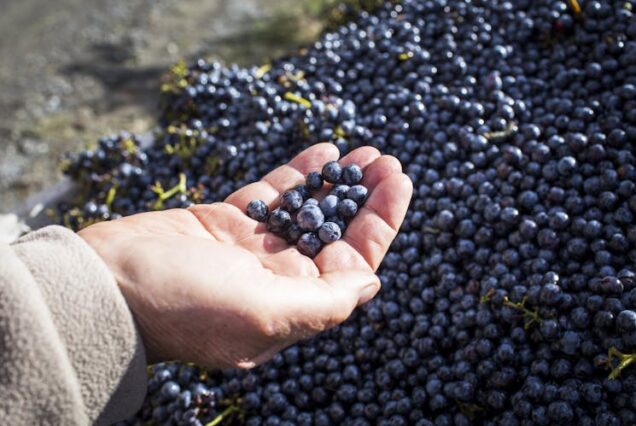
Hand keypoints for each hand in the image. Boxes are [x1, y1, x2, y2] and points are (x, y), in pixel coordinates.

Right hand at [79, 144, 411, 368]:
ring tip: (363, 152)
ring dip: (337, 182)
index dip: (381, 222)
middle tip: (387, 161)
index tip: (399, 182)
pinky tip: (323, 151)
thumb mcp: (262, 314)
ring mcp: (253, 249)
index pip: (354, 264)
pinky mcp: (228, 223)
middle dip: (365, 198)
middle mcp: (278, 280)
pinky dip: (298, 174)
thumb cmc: (182, 305)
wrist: (107, 283)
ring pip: (309, 211)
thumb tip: (372, 285)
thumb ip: (323, 303)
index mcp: (293, 306)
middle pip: (337, 234)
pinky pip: (273, 195)